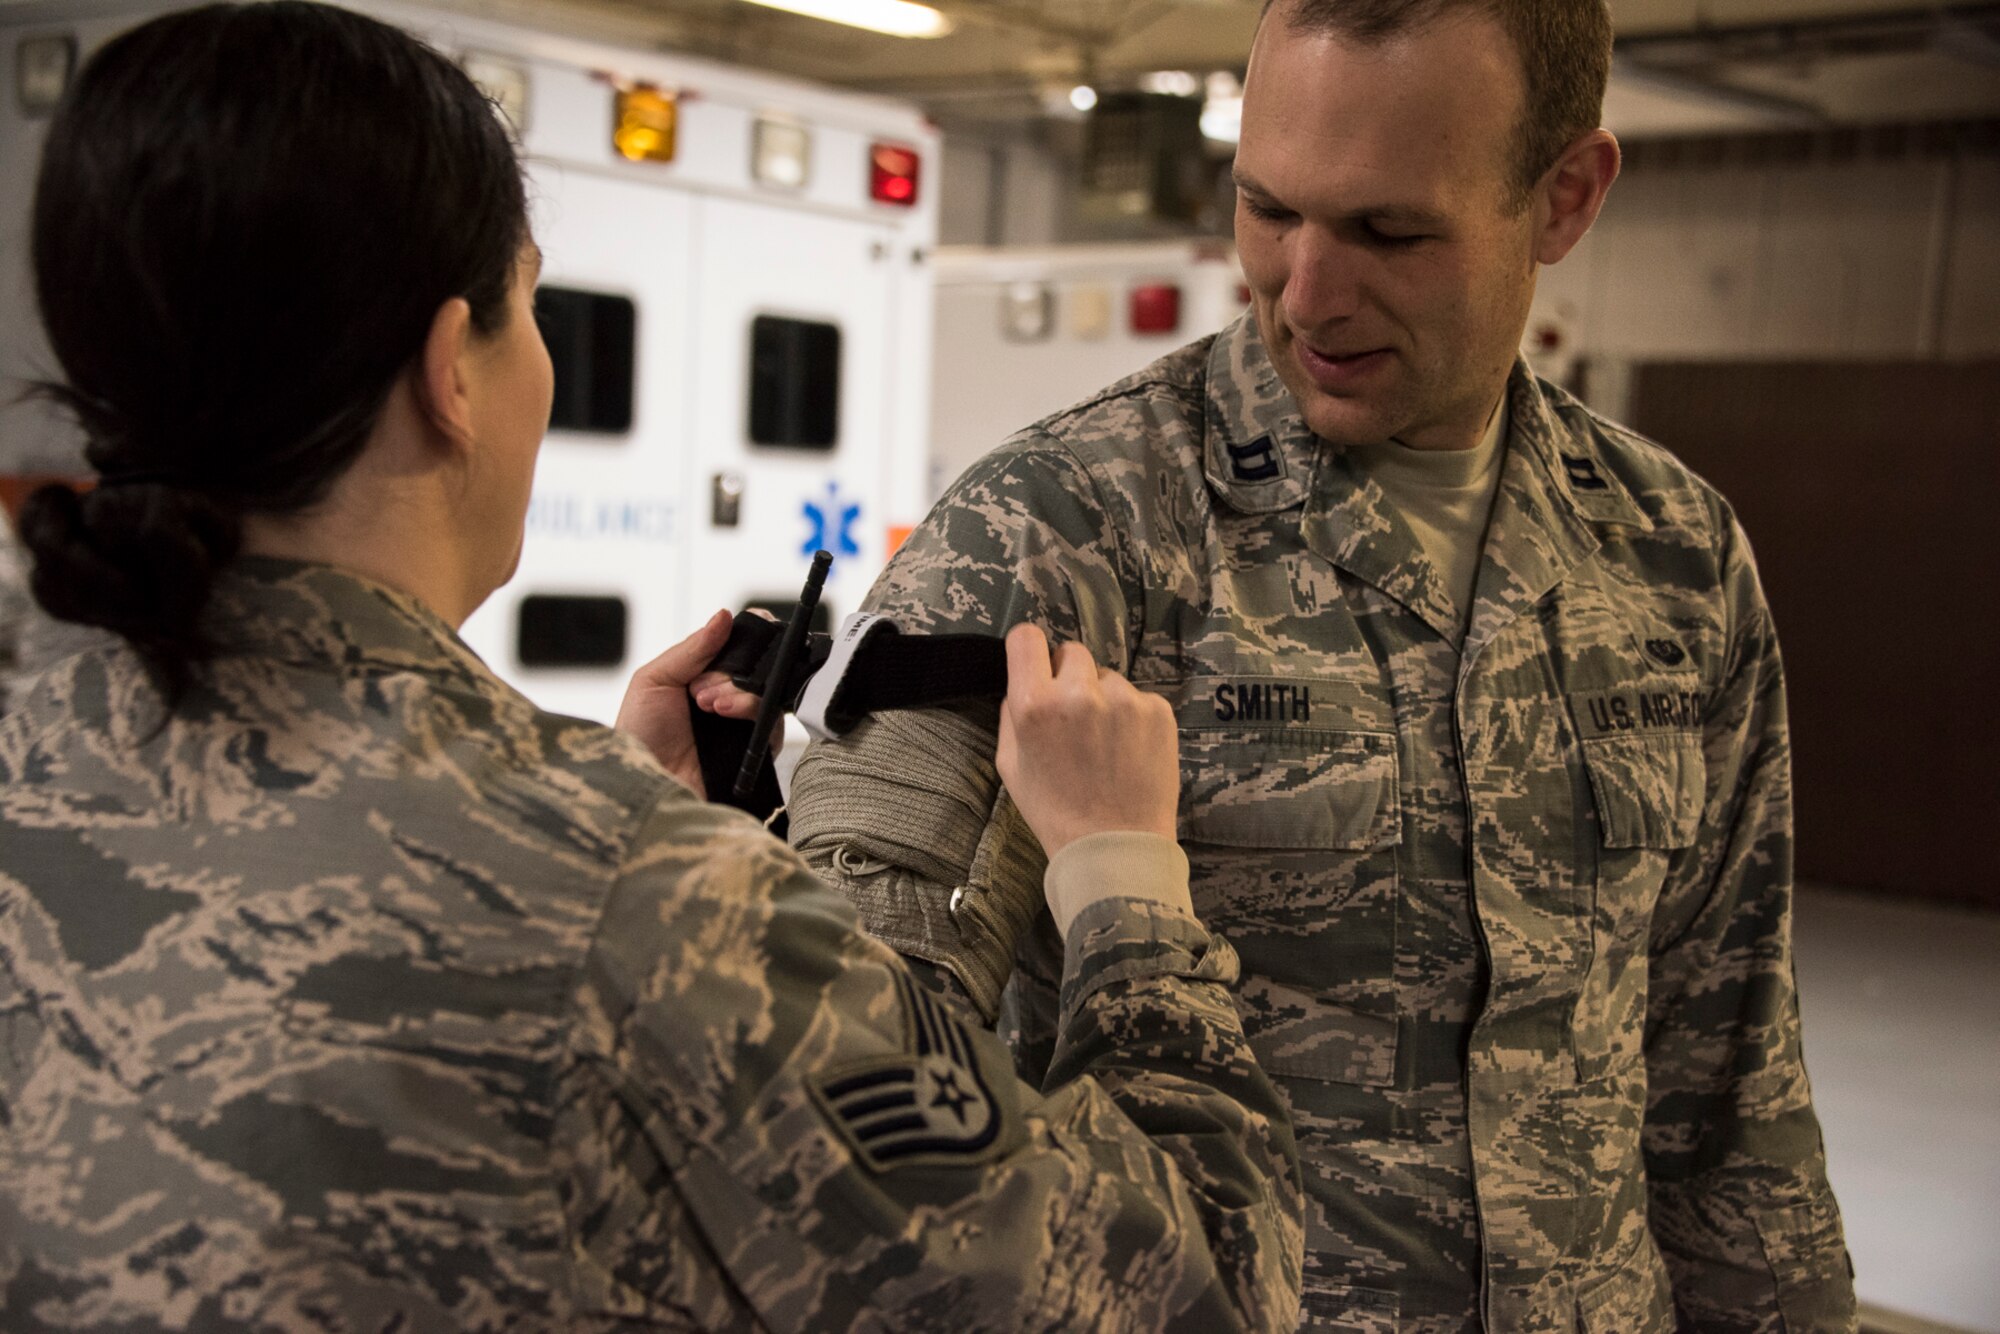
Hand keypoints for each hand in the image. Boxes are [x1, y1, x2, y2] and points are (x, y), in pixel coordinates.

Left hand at [616, 609, 767, 797]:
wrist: (643, 785)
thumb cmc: (639, 735)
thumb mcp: (654, 680)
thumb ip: (692, 648)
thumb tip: (725, 615)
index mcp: (704, 675)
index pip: (738, 645)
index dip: (746, 635)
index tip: (745, 628)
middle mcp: (729, 696)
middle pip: (755, 665)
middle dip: (731, 670)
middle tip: (701, 688)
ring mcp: (745, 723)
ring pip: (766, 691)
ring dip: (738, 691)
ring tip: (709, 705)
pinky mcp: (757, 749)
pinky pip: (772, 722)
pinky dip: (750, 711)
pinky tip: (723, 715)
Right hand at [993, 623, 1178, 857]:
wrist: (1115, 847)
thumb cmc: (1054, 811)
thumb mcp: (1010, 766)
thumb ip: (1011, 715)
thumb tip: (1020, 683)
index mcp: (1034, 704)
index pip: (1027, 637)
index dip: (1029, 650)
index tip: (1035, 665)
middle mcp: (1079, 693)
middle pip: (1072, 652)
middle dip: (1069, 677)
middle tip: (1074, 716)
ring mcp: (1124, 699)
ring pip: (1107, 678)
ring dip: (1103, 699)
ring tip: (1105, 743)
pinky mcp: (1158, 711)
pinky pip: (1138, 698)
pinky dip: (1132, 717)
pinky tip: (1128, 751)